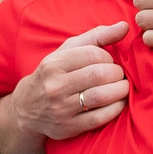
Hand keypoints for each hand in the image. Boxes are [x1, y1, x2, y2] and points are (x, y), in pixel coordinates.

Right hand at [7, 22, 129, 142]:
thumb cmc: (54, 74)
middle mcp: (54, 86)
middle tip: (118, 75)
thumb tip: (125, 26)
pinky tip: (117, 102)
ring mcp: (61, 109)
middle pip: (99, 75)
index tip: (109, 62)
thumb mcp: (68, 51)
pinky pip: (100, 118)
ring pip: (101, 96)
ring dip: (120, 90)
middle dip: (117, 73)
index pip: (93, 54)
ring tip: (121, 87)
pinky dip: (116, 108)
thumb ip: (97, 37)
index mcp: (53, 64)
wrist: (27, 109)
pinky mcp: (69, 127)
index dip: (108, 57)